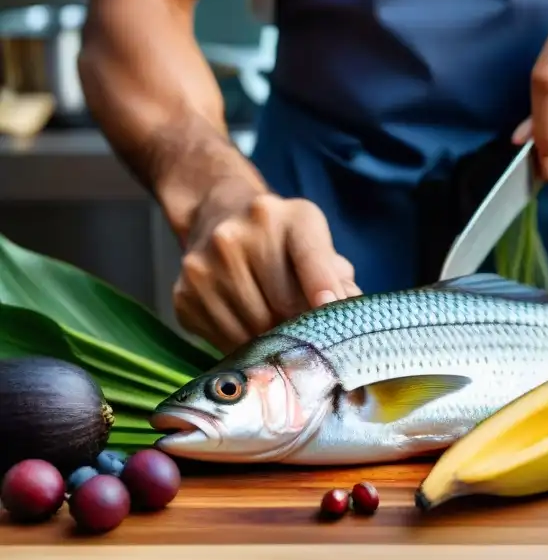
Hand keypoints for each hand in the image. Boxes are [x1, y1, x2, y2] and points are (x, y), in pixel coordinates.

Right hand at [171, 191, 360, 352]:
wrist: (218, 213)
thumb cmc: (281, 236)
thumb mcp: (314, 239)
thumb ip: (337, 275)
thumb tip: (350, 313)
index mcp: (288, 217)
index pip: (312, 257)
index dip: (324, 287)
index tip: (331, 309)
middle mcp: (239, 235)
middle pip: (283, 305)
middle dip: (303, 329)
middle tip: (312, 340)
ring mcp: (206, 265)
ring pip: (253, 330)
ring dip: (273, 343)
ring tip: (280, 335)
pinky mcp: (184, 294)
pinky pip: (223, 339)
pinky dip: (242, 346)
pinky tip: (250, 331)